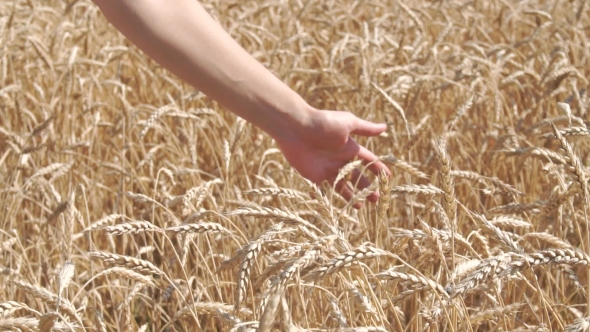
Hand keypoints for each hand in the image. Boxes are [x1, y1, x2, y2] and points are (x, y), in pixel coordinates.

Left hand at [274, 108, 390, 207]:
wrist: (296, 128)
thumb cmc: (323, 123)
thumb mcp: (348, 123)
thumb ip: (366, 128)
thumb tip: (385, 127)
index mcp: (350, 148)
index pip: (368, 161)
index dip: (378, 169)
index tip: (388, 179)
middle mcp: (340, 160)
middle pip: (357, 176)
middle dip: (367, 187)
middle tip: (376, 199)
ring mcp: (327, 169)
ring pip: (342, 186)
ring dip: (351, 196)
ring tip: (360, 206)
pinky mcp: (314, 176)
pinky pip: (322, 190)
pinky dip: (327, 198)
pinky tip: (335, 208)